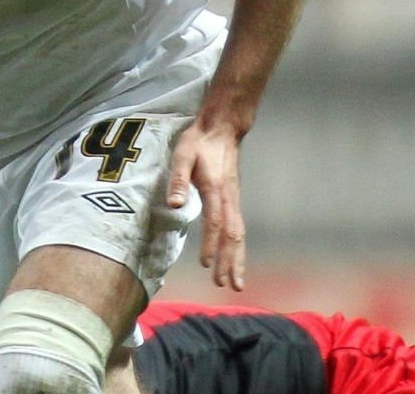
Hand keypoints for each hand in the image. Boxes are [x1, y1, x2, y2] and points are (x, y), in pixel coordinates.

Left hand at [166, 119, 245, 290]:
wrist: (221, 129)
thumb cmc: (198, 142)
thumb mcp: (183, 154)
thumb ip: (179, 179)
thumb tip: (174, 204)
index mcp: (215, 189)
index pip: (215, 222)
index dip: (211, 244)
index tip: (206, 265)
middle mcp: (229, 197)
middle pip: (233, 234)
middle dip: (231, 261)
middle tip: (227, 285)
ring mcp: (234, 198)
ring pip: (240, 233)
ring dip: (238, 258)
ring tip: (236, 282)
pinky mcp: (234, 198)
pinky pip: (239, 227)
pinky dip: (239, 246)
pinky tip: (235, 257)